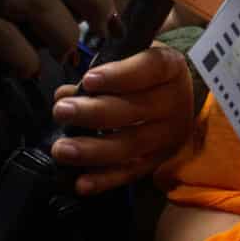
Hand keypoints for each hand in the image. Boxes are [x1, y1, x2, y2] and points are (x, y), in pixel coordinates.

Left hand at [50, 44, 201, 193]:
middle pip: (135, 110)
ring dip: (93, 150)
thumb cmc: (145, 74)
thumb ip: (100, 70)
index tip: (88, 80)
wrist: (177, 100)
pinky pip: (131, 172)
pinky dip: (105, 180)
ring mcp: (167, 135)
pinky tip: (81, 183)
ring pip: (131, 144)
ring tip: (62, 149)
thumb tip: (66, 93)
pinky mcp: (157, 160)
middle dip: (94, 112)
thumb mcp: (132, 57)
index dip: (119, 75)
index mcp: (170, 69)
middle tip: (62, 111)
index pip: (150, 69)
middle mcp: (174, 103)